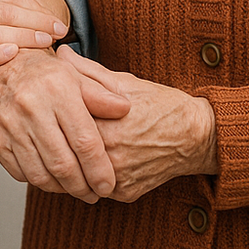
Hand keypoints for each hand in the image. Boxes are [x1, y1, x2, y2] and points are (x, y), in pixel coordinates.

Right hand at [0, 46, 130, 202]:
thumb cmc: (41, 72)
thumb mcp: (75, 75)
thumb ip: (101, 95)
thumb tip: (124, 108)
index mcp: (57, 89)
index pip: (84, 141)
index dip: (99, 169)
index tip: (108, 184)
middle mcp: (31, 106)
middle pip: (63, 164)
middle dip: (82, 186)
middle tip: (93, 193)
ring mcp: (9, 124)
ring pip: (40, 174)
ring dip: (61, 188)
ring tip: (75, 187)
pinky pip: (20, 173)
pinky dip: (38, 180)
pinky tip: (50, 175)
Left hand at [57, 47, 217, 202]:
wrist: (196, 136)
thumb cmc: (160, 104)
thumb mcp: (125, 82)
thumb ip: (89, 71)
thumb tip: (61, 54)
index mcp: (110, 127)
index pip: (68, 122)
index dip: (58, 111)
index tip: (52, 102)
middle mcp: (114, 158)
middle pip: (72, 149)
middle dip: (63, 135)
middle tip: (55, 122)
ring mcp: (119, 180)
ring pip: (81, 171)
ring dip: (74, 156)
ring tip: (69, 138)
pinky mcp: (125, 194)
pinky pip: (97, 185)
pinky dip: (90, 171)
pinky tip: (89, 155)